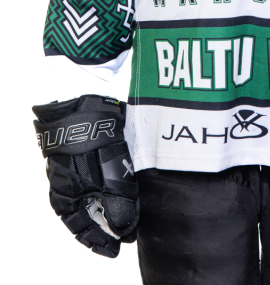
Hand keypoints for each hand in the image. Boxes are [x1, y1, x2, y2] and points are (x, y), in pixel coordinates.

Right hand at [33, 94, 138, 257]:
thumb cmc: (91, 136)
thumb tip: (124, 229)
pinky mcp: (87, 144)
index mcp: (64, 195)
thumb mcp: (108, 175)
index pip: (80, 228)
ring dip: (111, 200)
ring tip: (131, 207)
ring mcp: (75, 162)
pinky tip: (126, 178)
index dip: (100, 240)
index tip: (118, 247)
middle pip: (87, 210)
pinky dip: (111, 180)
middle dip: (107, 221)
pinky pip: (99, 170)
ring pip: (94, 190)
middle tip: (128, 230)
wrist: (82, 94)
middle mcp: (66, 182)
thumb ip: (118, 205)